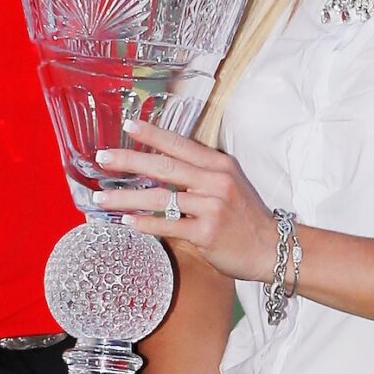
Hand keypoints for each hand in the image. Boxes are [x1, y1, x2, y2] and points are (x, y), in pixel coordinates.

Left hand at [92, 120, 279, 282]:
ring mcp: (212, 206)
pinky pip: (169, 225)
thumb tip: (162, 168)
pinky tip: (126, 221)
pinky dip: (145, 223)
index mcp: (219, 164)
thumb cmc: (245, 218)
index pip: (180, 144)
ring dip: (127, 197)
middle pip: (165, 166)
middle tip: (102, 158)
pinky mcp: (207, 232)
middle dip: (129, 160)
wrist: (272, 248)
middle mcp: (215, 181)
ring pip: (161, 197)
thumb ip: (200, 174)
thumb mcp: (228, 185)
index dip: (153, 133)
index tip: (128, 125)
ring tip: (102, 198)